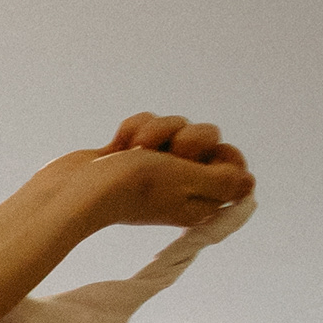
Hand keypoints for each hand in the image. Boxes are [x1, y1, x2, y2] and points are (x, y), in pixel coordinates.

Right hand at [55, 112, 250, 233]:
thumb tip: (249, 183)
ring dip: (158, 129)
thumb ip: (226, 181)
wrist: (73, 190)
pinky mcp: (129, 153)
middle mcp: (180, 182)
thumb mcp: (191, 182)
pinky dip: (134, 128)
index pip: (234, 168)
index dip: (226, 156)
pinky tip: (119, 143)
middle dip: (191, 137)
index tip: (210, 157)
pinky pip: (147, 124)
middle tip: (173, 153)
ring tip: (137, 148)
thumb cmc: (133, 187)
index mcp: (200, 198)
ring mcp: (154, 167)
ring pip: (176, 127)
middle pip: (208, 141)